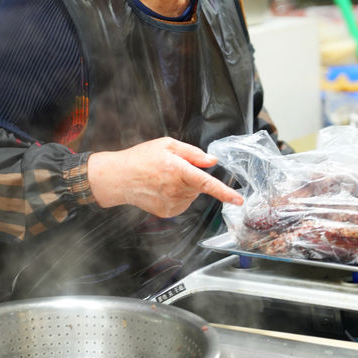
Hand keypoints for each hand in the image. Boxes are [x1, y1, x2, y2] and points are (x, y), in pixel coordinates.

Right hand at [87, 136, 242, 217]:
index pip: (207, 184)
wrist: (119, 178)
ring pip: (191, 195)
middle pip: (198, 186)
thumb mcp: (166, 145)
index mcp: (177, 170)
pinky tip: (162, 189)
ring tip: (163, 179)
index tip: (239, 200)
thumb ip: (192, 153)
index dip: (225, 193)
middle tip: (172, 169)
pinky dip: (177, 196)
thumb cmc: (140, 159)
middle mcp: (175, 190)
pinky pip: (183, 203)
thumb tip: (211, 161)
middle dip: (192, 177)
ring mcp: (171, 204)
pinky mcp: (167, 212)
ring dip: (184, 187)